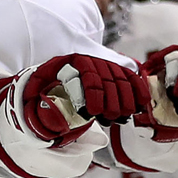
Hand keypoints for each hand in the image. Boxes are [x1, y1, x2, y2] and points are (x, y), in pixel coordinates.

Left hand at [20, 54, 146, 142]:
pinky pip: (130, 77)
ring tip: (123, 115)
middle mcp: (91, 60)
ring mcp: (105, 64)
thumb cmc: (46, 83)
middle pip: (108, 80)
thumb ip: (36, 91)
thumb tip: (37, 101)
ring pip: (122, 79)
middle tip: (111, 117)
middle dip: (112, 101)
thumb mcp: (37, 84)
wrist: (58, 72)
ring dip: (126, 99)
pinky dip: (138, 89)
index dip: (93, 95)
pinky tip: (141, 103)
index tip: (93, 112)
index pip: (88, 77)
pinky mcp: (116, 69)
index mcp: (71, 61)